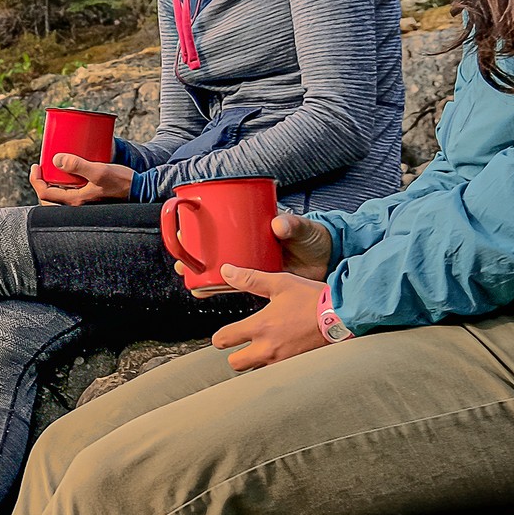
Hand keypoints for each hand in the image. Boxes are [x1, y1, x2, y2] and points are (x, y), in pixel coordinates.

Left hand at [31, 156, 134, 204]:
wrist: (140, 190)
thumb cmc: (122, 182)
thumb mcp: (99, 171)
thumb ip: (78, 165)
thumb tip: (56, 160)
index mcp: (75, 201)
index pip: (45, 194)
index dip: (36, 179)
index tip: (36, 165)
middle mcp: (77, 206)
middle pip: (48, 200)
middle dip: (40, 185)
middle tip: (41, 169)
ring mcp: (84, 204)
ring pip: (59, 200)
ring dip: (51, 186)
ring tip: (52, 171)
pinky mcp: (91, 199)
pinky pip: (70, 195)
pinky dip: (64, 187)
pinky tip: (69, 175)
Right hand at [170, 210, 333, 287]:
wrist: (333, 262)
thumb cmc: (317, 238)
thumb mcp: (304, 229)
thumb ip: (292, 225)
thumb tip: (277, 225)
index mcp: (256, 227)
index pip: (223, 223)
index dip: (201, 225)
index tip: (184, 227)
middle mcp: (250, 245)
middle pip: (215, 247)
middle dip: (194, 252)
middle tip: (181, 257)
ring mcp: (254, 263)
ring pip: (221, 267)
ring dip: (203, 272)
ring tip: (188, 276)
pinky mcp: (261, 281)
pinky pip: (236, 284)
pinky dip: (221, 287)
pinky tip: (207, 291)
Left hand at [208, 262, 328, 369]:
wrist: (344, 315)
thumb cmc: (314, 299)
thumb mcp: (280, 283)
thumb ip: (250, 279)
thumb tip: (227, 271)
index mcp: (260, 327)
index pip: (223, 340)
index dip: (221, 337)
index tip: (226, 334)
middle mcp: (268, 348)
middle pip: (235, 363)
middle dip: (235, 355)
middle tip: (242, 345)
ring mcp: (283, 360)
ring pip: (256, 371)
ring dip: (255, 362)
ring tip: (263, 349)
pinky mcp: (296, 366)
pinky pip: (276, 373)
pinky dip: (274, 367)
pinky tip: (280, 355)